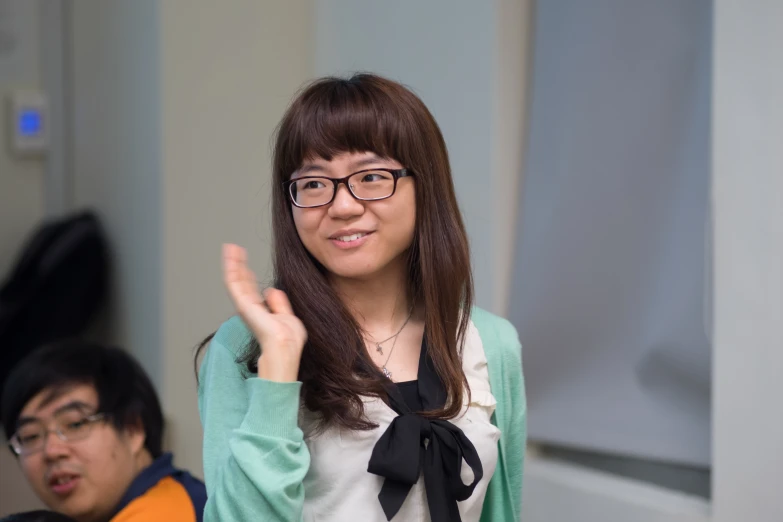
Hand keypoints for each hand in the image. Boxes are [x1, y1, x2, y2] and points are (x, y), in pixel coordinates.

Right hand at [222, 243, 306, 381]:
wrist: (285, 346)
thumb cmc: (288, 339)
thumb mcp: (286, 316)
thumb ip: (278, 303)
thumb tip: (271, 290)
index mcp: (260, 310)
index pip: (250, 287)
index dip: (247, 273)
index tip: (244, 259)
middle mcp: (250, 307)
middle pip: (241, 281)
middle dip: (237, 264)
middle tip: (233, 248)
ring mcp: (245, 305)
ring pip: (235, 279)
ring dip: (232, 262)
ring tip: (230, 247)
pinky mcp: (243, 303)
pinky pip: (234, 282)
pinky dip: (231, 268)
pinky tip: (231, 255)